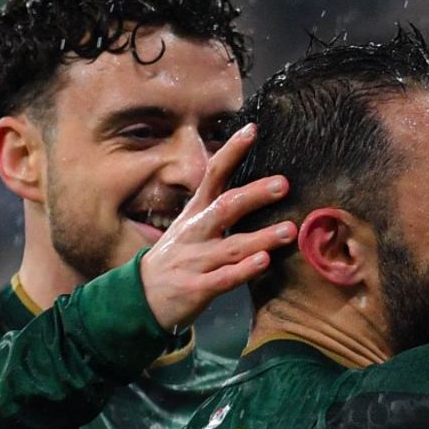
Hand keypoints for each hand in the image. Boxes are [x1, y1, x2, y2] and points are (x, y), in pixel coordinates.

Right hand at [139, 123, 293, 331]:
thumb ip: (216, 207)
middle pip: (224, 208)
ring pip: (230, 246)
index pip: (212, 175)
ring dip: (261, 238)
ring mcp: (194, 261)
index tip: (251, 129)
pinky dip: (243, 270)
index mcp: (194, 213)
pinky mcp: (196, 289)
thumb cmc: (176, 258)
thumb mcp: (190, 226)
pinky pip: (223, 279)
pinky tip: (264, 262)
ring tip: (289, 231)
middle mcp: (194, 233)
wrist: (138, 299)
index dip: (231, 152)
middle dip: (254, 195)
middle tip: (283, 184)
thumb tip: (252, 183)